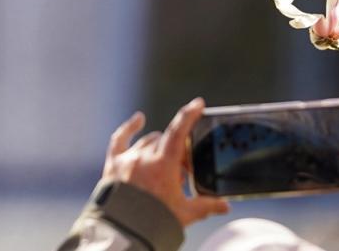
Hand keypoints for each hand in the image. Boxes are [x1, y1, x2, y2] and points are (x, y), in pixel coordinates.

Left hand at [102, 97, 229, 228]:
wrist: (124, 234)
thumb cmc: (155, 223)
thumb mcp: (184, 214)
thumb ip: (206, 206)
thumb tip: (225, 206)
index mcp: (163, 165)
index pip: (178, 132)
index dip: (189, 116)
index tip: (198, 104)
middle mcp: (143, 157)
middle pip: (165, 142)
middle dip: (177, 152)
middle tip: (183, 170)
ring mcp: (127, 159)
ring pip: (147, 142)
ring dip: (159, 147)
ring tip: (166, 166)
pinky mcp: (113, 164)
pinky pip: (120, 139)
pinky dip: (129, 128)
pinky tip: (138, 119)